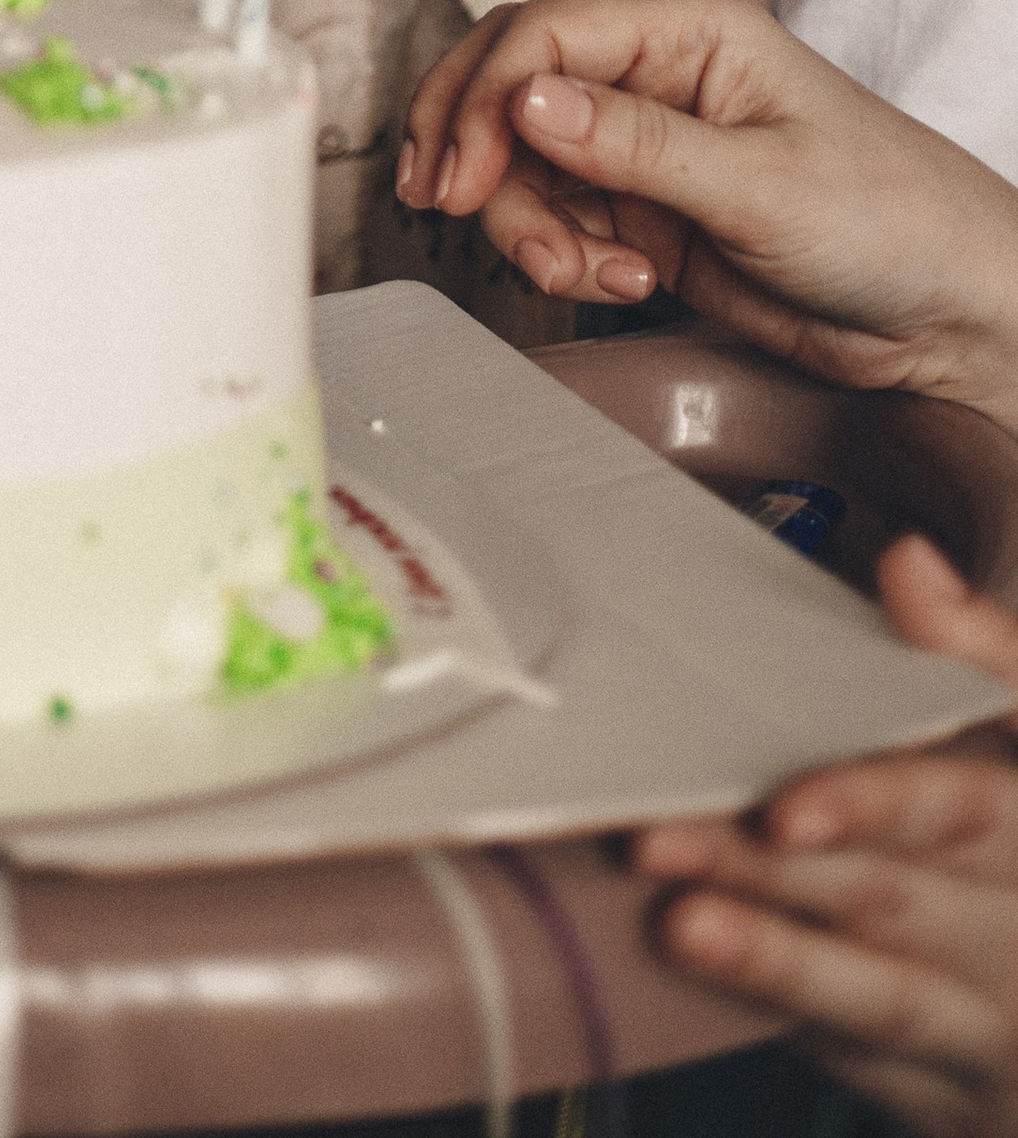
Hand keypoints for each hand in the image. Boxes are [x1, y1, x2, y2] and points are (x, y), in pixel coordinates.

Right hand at [398, 0, 1017, 423]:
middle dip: (476, 152)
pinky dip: (564, 259)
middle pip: (511, 88)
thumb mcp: (762, 183)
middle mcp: (654, 76)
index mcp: (687, 30)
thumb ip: (636, 145)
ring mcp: (645, 148)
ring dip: (529, 226)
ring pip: (523, 165)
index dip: (485, 99)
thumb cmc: (896, 220)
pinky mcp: (644, 214)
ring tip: (588, 276)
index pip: (543, 36)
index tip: (459, 175)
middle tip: (454, 210)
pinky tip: (620, 283)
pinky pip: (558, 222)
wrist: (953, 317)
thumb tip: (526, 102)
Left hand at [637, 539, 1017, 1132]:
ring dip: (778, 956)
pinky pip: (872, 1054)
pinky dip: (792, 1013)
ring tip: (681, 923)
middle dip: (780, 869)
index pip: (984, 794)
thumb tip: (908, 561)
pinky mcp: (958, 1087)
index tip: (786, 809)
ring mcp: (1002, 1019)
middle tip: (663, 836)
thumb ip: (982, 656)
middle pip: (908, 891)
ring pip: (885, 990)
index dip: (885, 800)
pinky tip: (712, 979)